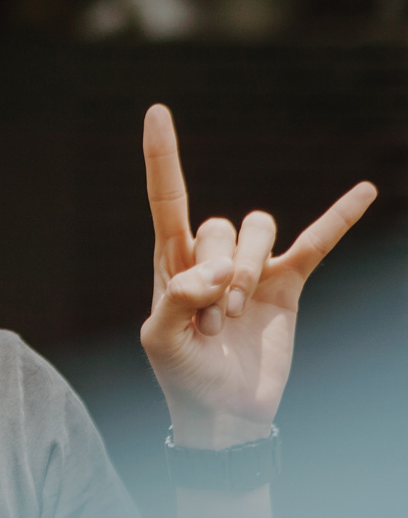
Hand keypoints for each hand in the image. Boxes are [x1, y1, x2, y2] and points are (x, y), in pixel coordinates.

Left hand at [139, 104, 375, 449]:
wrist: (224, 410)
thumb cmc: (182, 373)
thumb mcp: (160, 340)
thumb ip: (174, 301)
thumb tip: (210, 274)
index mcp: (172, 259)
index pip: (167, 197)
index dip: (163, 156)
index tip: (156, 111)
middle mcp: (212, 254)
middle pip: (220, 225)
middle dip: (217, 275)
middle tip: (210, 323)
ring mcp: (253, 267)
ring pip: (257, 230)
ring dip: (247, 271)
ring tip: (235, 314)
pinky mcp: (288, 285)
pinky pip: (316, 243)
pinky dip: (339, 217)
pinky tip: (365, 190)